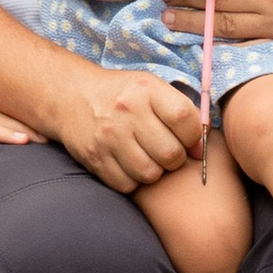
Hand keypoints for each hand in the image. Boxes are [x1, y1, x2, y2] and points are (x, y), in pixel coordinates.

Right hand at [52, 67, 201, 191]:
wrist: (71, 95)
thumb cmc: (122, 94)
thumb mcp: (151, 87)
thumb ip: (179, 112)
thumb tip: (200, 149)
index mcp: (146, 89)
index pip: (184, 119)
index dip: (195, 137)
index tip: (191, 142)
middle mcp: (127, 111)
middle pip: (171, 154)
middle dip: (176, 159)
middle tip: (168, 153)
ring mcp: (108, 136)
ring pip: (150, 174)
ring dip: (155, 172)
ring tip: (148, 158)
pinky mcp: (94, 157)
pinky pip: (126, 185)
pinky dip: (132, 180)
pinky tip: (129, 165)